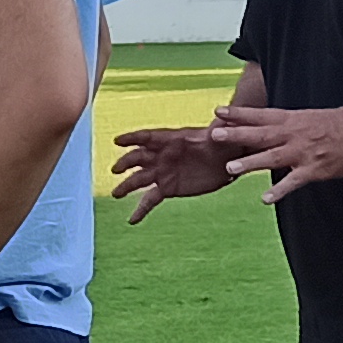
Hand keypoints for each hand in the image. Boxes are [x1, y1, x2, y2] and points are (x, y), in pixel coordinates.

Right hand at [107, 122, 241, 222]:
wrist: (226, 161)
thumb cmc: (223, 143)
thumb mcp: (221, 136)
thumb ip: (220, 131)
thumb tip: (222, 122)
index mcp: (171, 139)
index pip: (148, 137)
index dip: (132, 138)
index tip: (118, 141)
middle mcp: (162, 155)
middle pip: (138, 158)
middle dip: (126, 163)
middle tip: (116, 170)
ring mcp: (162, 172)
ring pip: (139, 179)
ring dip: (126, 186)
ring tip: (115, 194)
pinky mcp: (167, 188)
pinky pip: (150, 199)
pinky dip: (141, 209)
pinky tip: (132, 220)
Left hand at [210, 101, 342, 203]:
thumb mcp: (318, 116)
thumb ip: (297, 124)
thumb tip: (282, 129)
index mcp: (296, 118)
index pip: (262, 115)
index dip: (240, 114)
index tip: (219, 111)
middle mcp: (296, 134)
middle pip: (260, 133)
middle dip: (236, 134)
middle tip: (214, 133)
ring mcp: (304, 152)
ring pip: (271, 157)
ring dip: (250, 162)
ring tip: (230, 166)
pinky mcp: (315, 170)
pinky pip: (293, 182)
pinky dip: (279, 190)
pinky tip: (265, 198)